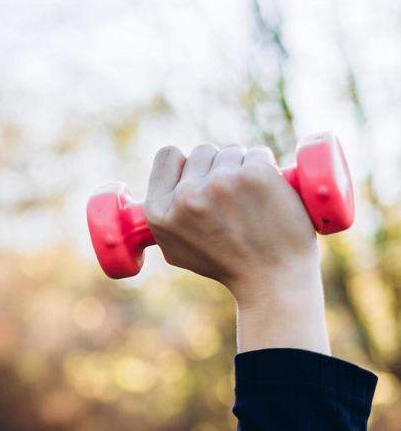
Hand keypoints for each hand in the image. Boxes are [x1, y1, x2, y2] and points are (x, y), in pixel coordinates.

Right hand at [142, 143, 320, 293]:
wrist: (271, 279)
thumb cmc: (226, 265)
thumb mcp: (175, 247)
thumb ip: (168, 213)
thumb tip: (173, 183)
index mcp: (159, 212)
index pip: (168, 155)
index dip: (185, 163)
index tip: (200, 174)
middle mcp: (186, 195)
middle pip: (202, 151)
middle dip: (217, 167)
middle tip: (231, 196)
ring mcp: (221, 182)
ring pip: (232, 152)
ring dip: (242, 167)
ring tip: (250, 200)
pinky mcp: (255, 174)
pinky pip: (259, 153)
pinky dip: (266, 168)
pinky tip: (268, 193)